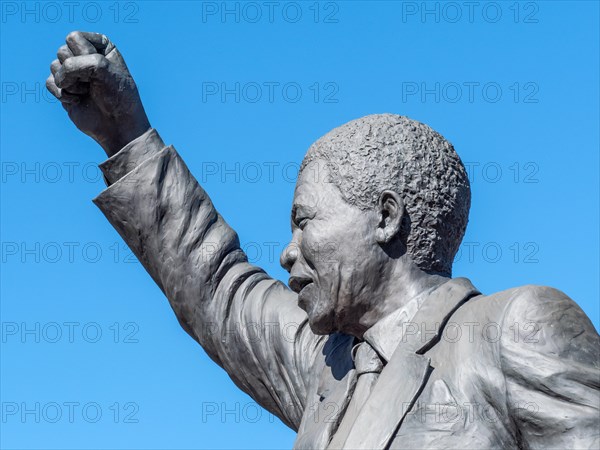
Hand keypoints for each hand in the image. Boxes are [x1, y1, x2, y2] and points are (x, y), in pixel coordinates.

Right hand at [46, 31, 150, 156]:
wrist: (118, 124)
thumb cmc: (117, 95)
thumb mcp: (102, 69)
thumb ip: (75, 64)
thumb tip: (56, 79)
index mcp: (99, 45)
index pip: (73, 38)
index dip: (84, 55)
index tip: (102, 69)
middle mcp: (85, 56)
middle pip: (62, 52)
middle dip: (77, 70)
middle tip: (94, 83)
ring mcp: (73, 72)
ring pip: (54, 66)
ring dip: (71, 84)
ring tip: (88, 92)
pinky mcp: (64, 88)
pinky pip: (50, 82)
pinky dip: (63, 94)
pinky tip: (78, 101)